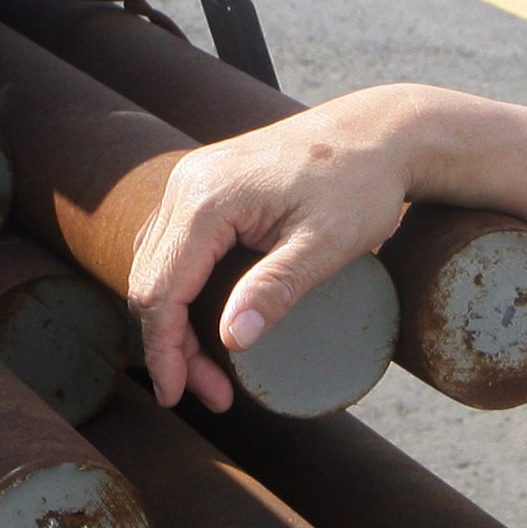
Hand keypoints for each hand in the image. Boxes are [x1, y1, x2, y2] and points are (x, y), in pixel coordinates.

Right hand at [120, 92, 429, 411]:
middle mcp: (185, 184)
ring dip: (174, 324)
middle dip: (172, 348)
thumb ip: (277, 287)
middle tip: (213, 395)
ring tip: (212, 372)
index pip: (160, 289)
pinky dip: (180, 293)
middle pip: (149, 283)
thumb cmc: (359, 183)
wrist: (377, 131)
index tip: (179, 396)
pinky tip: (205, 324)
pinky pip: (173, 248)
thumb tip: (232, 341)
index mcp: (206, 198)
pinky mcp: (205, 187)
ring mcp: (191, 181)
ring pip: (155, 268)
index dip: (165, 351)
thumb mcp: (325, 243)